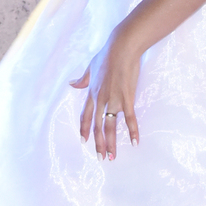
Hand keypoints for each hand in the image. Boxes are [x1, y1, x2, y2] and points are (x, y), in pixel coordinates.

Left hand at [70, 29, 140, 159]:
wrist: (121, 48)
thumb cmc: (107, 55)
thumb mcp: (90, 67)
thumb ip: (83, 79)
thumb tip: (71, 84)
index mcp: (92, 92)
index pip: (86, 116)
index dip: (84, 129)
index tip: (84, 141)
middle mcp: (101, 99)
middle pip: (97, 126)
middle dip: (98, 143)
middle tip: (100, 158)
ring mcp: (114, 100)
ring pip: (110, 126)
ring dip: (111, 143)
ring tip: (112, 156)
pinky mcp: (127, 97)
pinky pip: (129, 118)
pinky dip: (132, 131)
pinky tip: (134, 142)